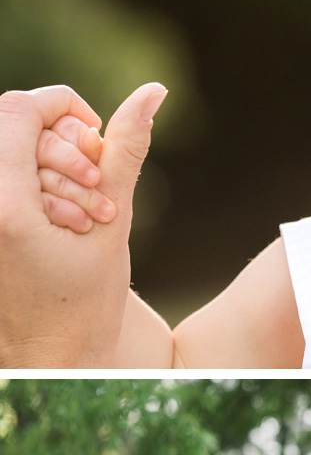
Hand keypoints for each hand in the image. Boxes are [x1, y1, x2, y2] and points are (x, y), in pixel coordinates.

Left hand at [0, 82, 166, 367]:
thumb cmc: (84, 306)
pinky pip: (4, 179)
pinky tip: (64, 218)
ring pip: (7, 150)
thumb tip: (152, 92)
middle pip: (11, 124)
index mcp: (3, 206)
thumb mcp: (114, 223)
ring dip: (50, 166)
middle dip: (61, 141)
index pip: (17, 109)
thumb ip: (125, 150)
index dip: (61, 105)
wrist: (51, 363)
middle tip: (96, 183)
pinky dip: (34, 184)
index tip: (95, 132)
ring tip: (84, 211)